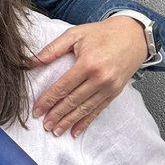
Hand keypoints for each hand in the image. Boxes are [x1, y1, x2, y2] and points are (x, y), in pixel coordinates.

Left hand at [30, 15, 147, 136]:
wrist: (133, 35)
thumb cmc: (102, 33)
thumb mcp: (75, 34)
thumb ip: (52, 49)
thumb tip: (30, 62)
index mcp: (88, 64)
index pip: (63, 87)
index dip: (48, 100)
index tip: (37, 110)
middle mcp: (100, 78)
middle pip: (73, 101)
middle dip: (57, 114)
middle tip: (45, 125)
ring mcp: (110, 87)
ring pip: (85, 109)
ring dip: (69, 121)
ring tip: (57, 131)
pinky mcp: (115, 92)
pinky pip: (98, 110)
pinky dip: (87, 122)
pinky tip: (76, 130)